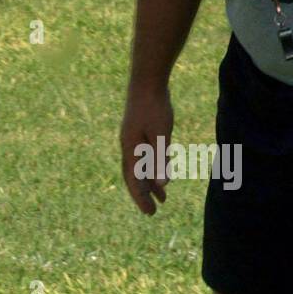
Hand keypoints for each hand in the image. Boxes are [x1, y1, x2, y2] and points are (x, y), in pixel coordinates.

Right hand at [120, 86, 173, 215]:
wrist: (147, 79)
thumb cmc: (154, 106)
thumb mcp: (161, 135)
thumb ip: (160, 159)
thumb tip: (161, 184)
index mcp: (131, 149)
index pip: (134, 180)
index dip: (141, 197)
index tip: (149, 213)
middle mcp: (129, 146)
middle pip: (135, 176)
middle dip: (143, 194)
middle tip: (152, 212)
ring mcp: (134, 138)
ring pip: (141, 166)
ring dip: (150, 182)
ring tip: (163, 197)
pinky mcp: (141, 131)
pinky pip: (146, 155)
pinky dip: (154, 166)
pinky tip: (163, 171)